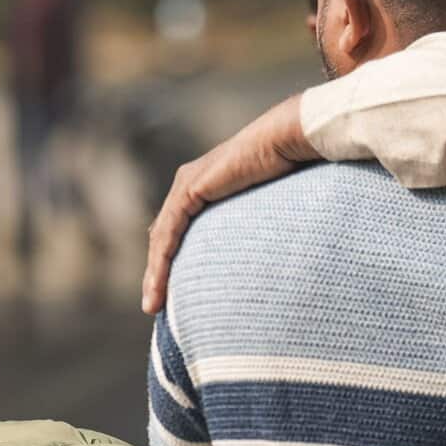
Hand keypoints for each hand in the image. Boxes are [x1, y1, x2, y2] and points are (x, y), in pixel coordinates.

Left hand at [142, 94, 317, 314]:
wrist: (291, 139)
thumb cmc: (293, 169)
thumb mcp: (266, 207)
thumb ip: (255, 226)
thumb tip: (274, 253)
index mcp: (203, 190)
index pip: (176, 232)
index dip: (168, 263)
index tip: (167, 294)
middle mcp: (188, 186)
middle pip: (164, 238)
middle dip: (157, 274)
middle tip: (153, 306)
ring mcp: (186, 186)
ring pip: (161, 239)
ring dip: (155, 274)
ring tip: (152, 305)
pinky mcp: (190, 189)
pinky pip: (169, 231)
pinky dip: (161, 260)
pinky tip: (158, 283)